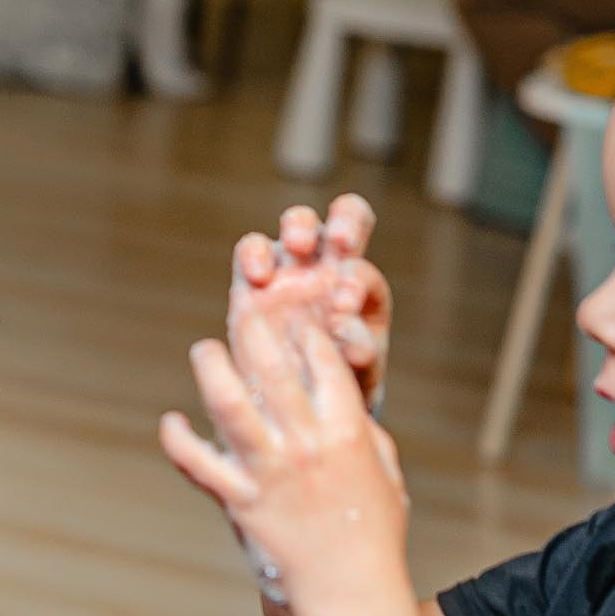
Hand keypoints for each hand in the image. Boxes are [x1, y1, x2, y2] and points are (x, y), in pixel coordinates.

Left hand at [159, 312, 409, 605]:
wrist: (350, 589)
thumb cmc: (373, 531)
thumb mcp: (386, 472)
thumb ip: (365, 431)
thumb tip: (346, 399)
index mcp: (346, 431)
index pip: (322, 359)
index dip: (304, 329)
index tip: (292, 318)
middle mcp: (304, 444)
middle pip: (270, 366)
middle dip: (252, 329)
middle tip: (241, 313)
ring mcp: (268, 470)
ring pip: (226, 402)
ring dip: (210, 367)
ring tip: (204, 350)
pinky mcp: (237, 498)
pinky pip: (195, 461)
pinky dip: (177, 438)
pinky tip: (172, 421)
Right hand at [230, 194, 388, 406]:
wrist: (287, 398)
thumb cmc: (329, 382)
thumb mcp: (355, 374)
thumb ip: (358, 353)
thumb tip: (353, 337)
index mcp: (358, 291)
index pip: (363, 271)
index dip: (357, 281)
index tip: (344, 304)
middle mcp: (329, 268)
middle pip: (347, 217)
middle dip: (347, 221)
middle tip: (342, 242)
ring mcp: (290, 267)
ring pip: (299, 221)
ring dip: (301, 225)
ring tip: (299, 245)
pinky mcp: (252, 276)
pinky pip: (251, 248)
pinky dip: (255, 253)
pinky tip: (258, 276)